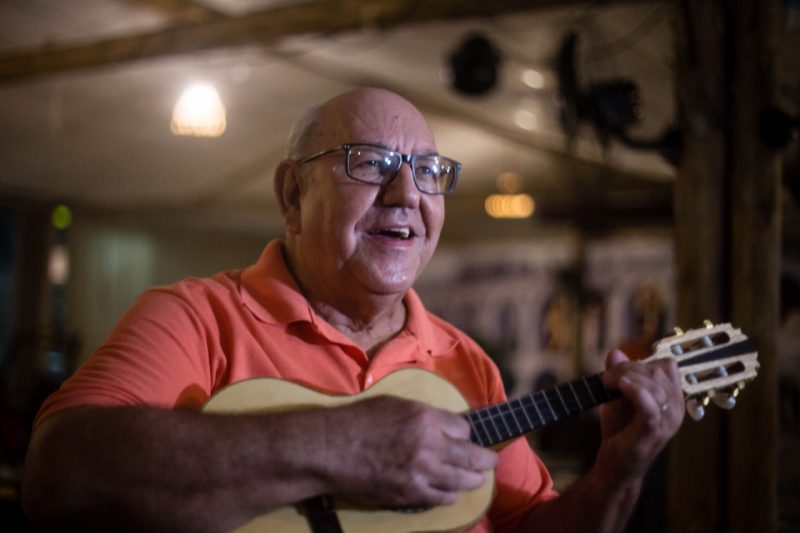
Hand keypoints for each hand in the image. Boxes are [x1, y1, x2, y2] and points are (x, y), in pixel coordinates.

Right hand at [319, 396, 497, 507]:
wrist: (330, 448)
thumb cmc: (358, 420)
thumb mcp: (395, 404)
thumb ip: (424, 415)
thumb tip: (445, 425)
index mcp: (425, 418)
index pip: (464, 429)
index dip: (465, 434)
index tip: (463, 437)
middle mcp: (428, 445)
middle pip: (472, 456)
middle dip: (485, 460)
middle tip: (490, 461)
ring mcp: (420, 472)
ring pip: (463, 480)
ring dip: (474, 479)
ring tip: (477, 478)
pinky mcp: (409, 494)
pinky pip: (442, 498)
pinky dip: (450, 495)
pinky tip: (450, 492)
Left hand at [598, 350, 683, 481]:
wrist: (615, 466)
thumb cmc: (620, 431)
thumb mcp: (618, 397)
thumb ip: (619, 374)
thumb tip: (616, 352)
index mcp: (672, 399)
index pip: (667, 366)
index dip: (642, 362)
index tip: (618, 372)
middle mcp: (675, 410)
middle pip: (660, 371)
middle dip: (630, 368)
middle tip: (607, 378)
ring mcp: (666, 422)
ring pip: (655, 386)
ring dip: (626, 378)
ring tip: (608, 383)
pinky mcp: (652, 433)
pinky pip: (651, 407)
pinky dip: (635, 391)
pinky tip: (618, 386)